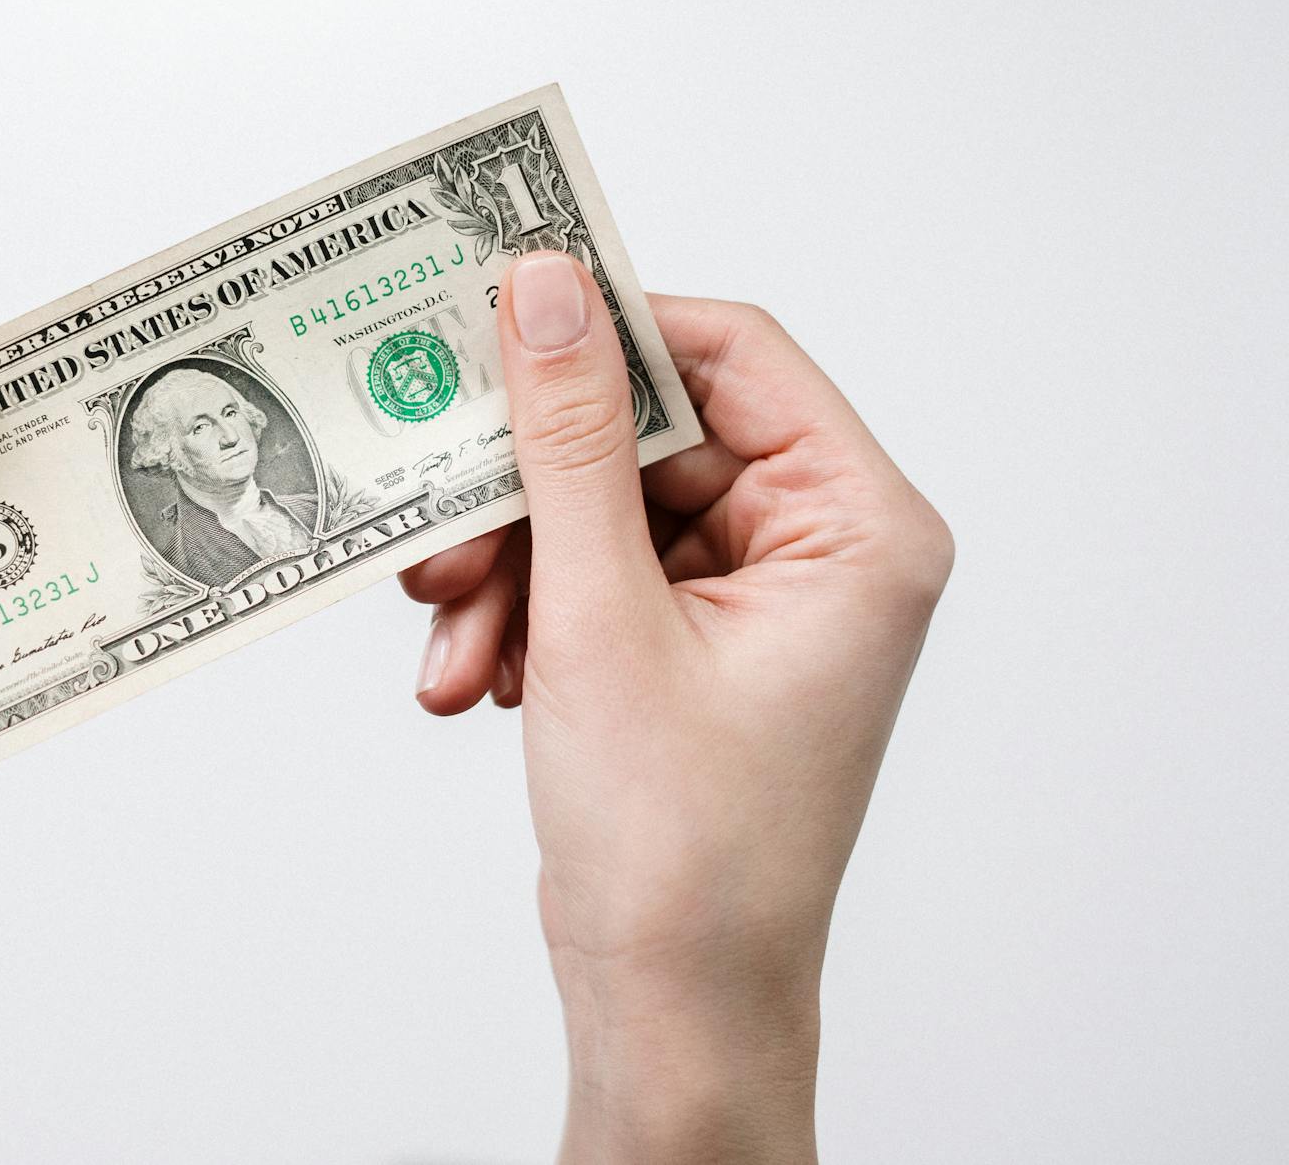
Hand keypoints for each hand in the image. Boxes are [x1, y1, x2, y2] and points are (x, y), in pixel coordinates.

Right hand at [400, 255, 951, 1162]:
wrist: (672, 1004)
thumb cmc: (683, 847)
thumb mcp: (602, 617)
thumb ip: (567, 441)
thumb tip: (545, 289)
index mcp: (857, 526)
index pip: (732, 353)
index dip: (609, 329)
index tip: (495, 315)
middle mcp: (817, 549)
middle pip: (647, 439)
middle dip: (527, 495)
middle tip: (439, 530)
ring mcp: (752, 599)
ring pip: (600, 512)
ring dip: (509, 569)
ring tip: (450, 639)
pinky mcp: (689, 643)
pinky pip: (591, 576)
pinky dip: (524, 615)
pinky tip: (473, 680)